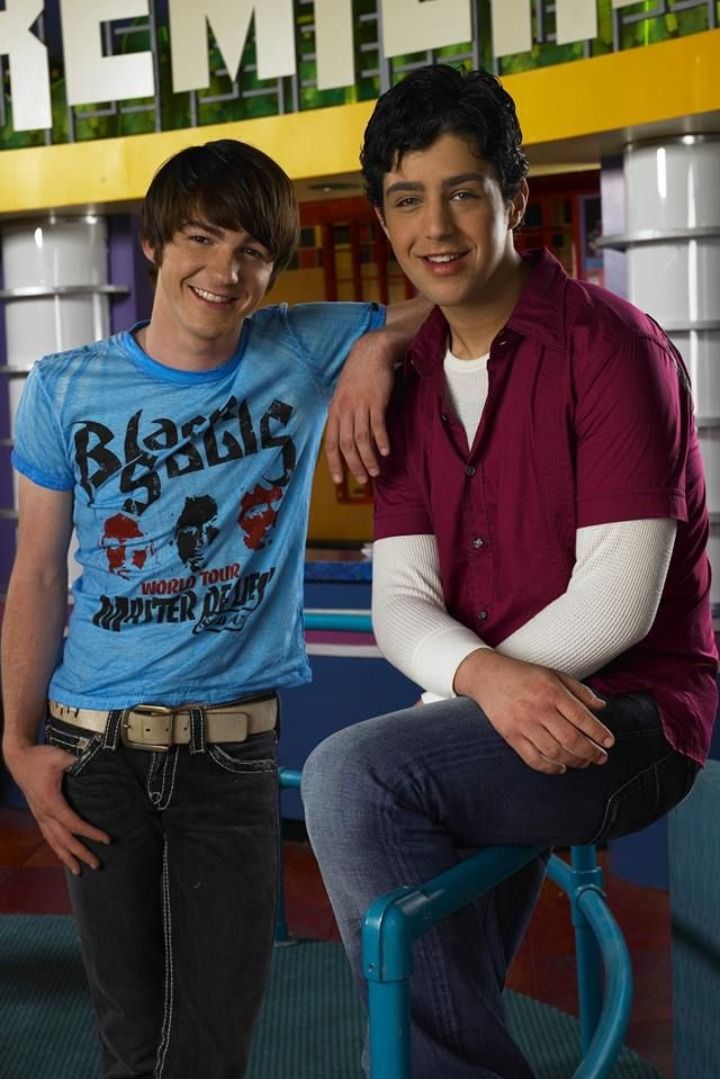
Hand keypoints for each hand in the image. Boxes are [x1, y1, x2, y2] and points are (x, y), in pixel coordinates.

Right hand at [4, 743, 110, 873]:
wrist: (19, 759)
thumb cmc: (40, 758)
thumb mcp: (60, 756)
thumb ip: (77, 762)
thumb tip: (95, 766)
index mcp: (51, 802)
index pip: (74, 824)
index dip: (90, 834)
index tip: (107, 840)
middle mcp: (44, 814)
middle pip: (64, 840)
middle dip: (80, 854)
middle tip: (97, 865)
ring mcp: (40, 816)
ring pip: (53, 842)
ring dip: (66, 857)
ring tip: (78, 871)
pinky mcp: (38, 815)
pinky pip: (48, 837)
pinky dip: (57, 849)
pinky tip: (64, 855)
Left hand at [325, 330, 395, 484]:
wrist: (372, 351)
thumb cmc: (359, 375)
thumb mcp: (344, 396)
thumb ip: (344, 416)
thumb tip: (346, 438)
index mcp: (335, 411)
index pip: (331, 443)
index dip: (334, 463)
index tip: (339, 480)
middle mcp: (344, 410)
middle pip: (346, 445)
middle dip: (354, 465)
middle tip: (363, 480)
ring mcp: (360, 405)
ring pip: (361, 439)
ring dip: (368, 458)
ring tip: (376, 471)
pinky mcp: (376, 401)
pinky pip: (377, 425)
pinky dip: (381, 440)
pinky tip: (386, 452)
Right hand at [454, 650, 612, 774]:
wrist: (488, 677)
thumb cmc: (526, 675)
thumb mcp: (555, 675)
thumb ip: (580, 691)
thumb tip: (602, 708)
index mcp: (552, 692)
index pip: (582, 718)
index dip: (599, 733)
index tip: (610, 742)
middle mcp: (539, 709)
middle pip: (571, 739)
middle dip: (591, 752)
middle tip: (601, 758)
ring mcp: (523, 724)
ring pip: (555, 752)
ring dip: (574, 761)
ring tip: (584, 762)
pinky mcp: (511, 736)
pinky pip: (533, 759)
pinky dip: (550, 768)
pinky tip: (562, 768)